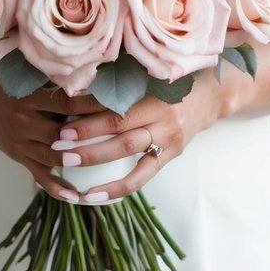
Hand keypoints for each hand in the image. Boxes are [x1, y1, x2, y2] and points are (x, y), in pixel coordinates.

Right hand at [0, 70, 108, 200]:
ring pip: (53, 157)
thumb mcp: (33, 80)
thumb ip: (59, 83)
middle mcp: (23, 120)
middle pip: (61, 134)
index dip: (92, 106)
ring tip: (104, 168)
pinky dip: (58, 188)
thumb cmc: (16, 86)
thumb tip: (100, 77)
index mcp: (30, 97)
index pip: (66, 103)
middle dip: (89, 138)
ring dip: (78, 163)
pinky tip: (77, 196)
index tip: (117, 106)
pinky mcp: (20, 158)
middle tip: (119, 140)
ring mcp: (20, 142)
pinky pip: (40, 176)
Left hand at [48, 66, 247, 202]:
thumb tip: (77, 84)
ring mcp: (168, 138)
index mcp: (153, 92)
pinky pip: (141, 177)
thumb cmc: (174, 81)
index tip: (58, 113)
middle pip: (119, 128)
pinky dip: (116, 188)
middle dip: (85, 137)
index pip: (115, 103)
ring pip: (127, 152)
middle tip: (57, 143)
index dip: (86, 109)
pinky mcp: (171, 155)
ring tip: (66, 164)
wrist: (213, 95)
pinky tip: (93, 195)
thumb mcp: (151, 75)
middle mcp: (162, 116)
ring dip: (94, 159)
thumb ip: (122, 81)